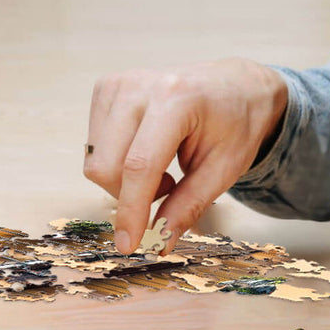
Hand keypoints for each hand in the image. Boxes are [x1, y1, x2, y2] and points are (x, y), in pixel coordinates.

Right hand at [84, 59, 287, 252]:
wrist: (233, 84)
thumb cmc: (234, 124)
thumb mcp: (224, 169)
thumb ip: (188, 205)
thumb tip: (159, 242)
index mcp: (175, 99)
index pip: (139, 165)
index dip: (131, 210)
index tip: (129, 245)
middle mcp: (138, 85)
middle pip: (107, 166)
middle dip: (131, 195)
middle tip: (169, 188)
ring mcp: (117, 83)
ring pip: (95, 159)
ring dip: (124, 179)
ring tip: (161, 166)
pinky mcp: (106, 88)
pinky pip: (94, 145)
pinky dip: (116, 161)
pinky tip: (145, 150)